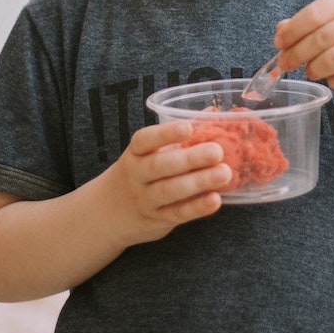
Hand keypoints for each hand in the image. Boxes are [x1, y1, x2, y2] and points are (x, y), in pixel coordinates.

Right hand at [102, 121, 232, 247]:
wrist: (109, 212)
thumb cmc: (140, 172)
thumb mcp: (150, 152)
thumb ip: (179, 135)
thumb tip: (213, 112)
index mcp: (135, 153)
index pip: (145, 140)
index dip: (165, 134)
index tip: (188, 128)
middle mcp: (136, 175)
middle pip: (160, 166)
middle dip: (190, 158)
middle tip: (217, 152)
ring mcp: (145, 199)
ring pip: (170, 191)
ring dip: (198, 182)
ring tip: (224, 173)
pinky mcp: (157, 219)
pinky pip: (177, 213)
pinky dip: (196, 208)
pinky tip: (215, 199)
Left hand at [273, 0, 333, 95]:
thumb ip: (319, 20)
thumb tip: (280, 31)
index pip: (316, 12)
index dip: (292, 29)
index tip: (279, 42)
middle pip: (320, 38)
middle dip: (296, 53)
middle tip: (284, 63)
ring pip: (330, 61)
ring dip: (313, 69)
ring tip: (310, 71)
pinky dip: (333, 81)